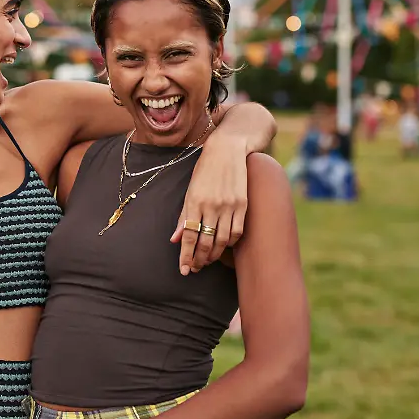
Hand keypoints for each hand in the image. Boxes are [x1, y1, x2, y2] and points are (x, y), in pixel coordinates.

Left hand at [171, 134, 249, 274]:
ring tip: (207, 260)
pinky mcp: (243, 204)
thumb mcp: (190, 190)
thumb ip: (184, 216)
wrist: (228, 149)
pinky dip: (229, 243)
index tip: (184, 270)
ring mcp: (229, 205)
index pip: (189, 235)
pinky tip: (223, 246)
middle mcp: (212, 204)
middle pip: (205, 241)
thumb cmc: (205, 170)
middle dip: (199, 259)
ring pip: (222, 240)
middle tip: (195, 268)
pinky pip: (237, 231)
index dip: (186, 255)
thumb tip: (175, 239)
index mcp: (194, 200)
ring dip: (214, 254)